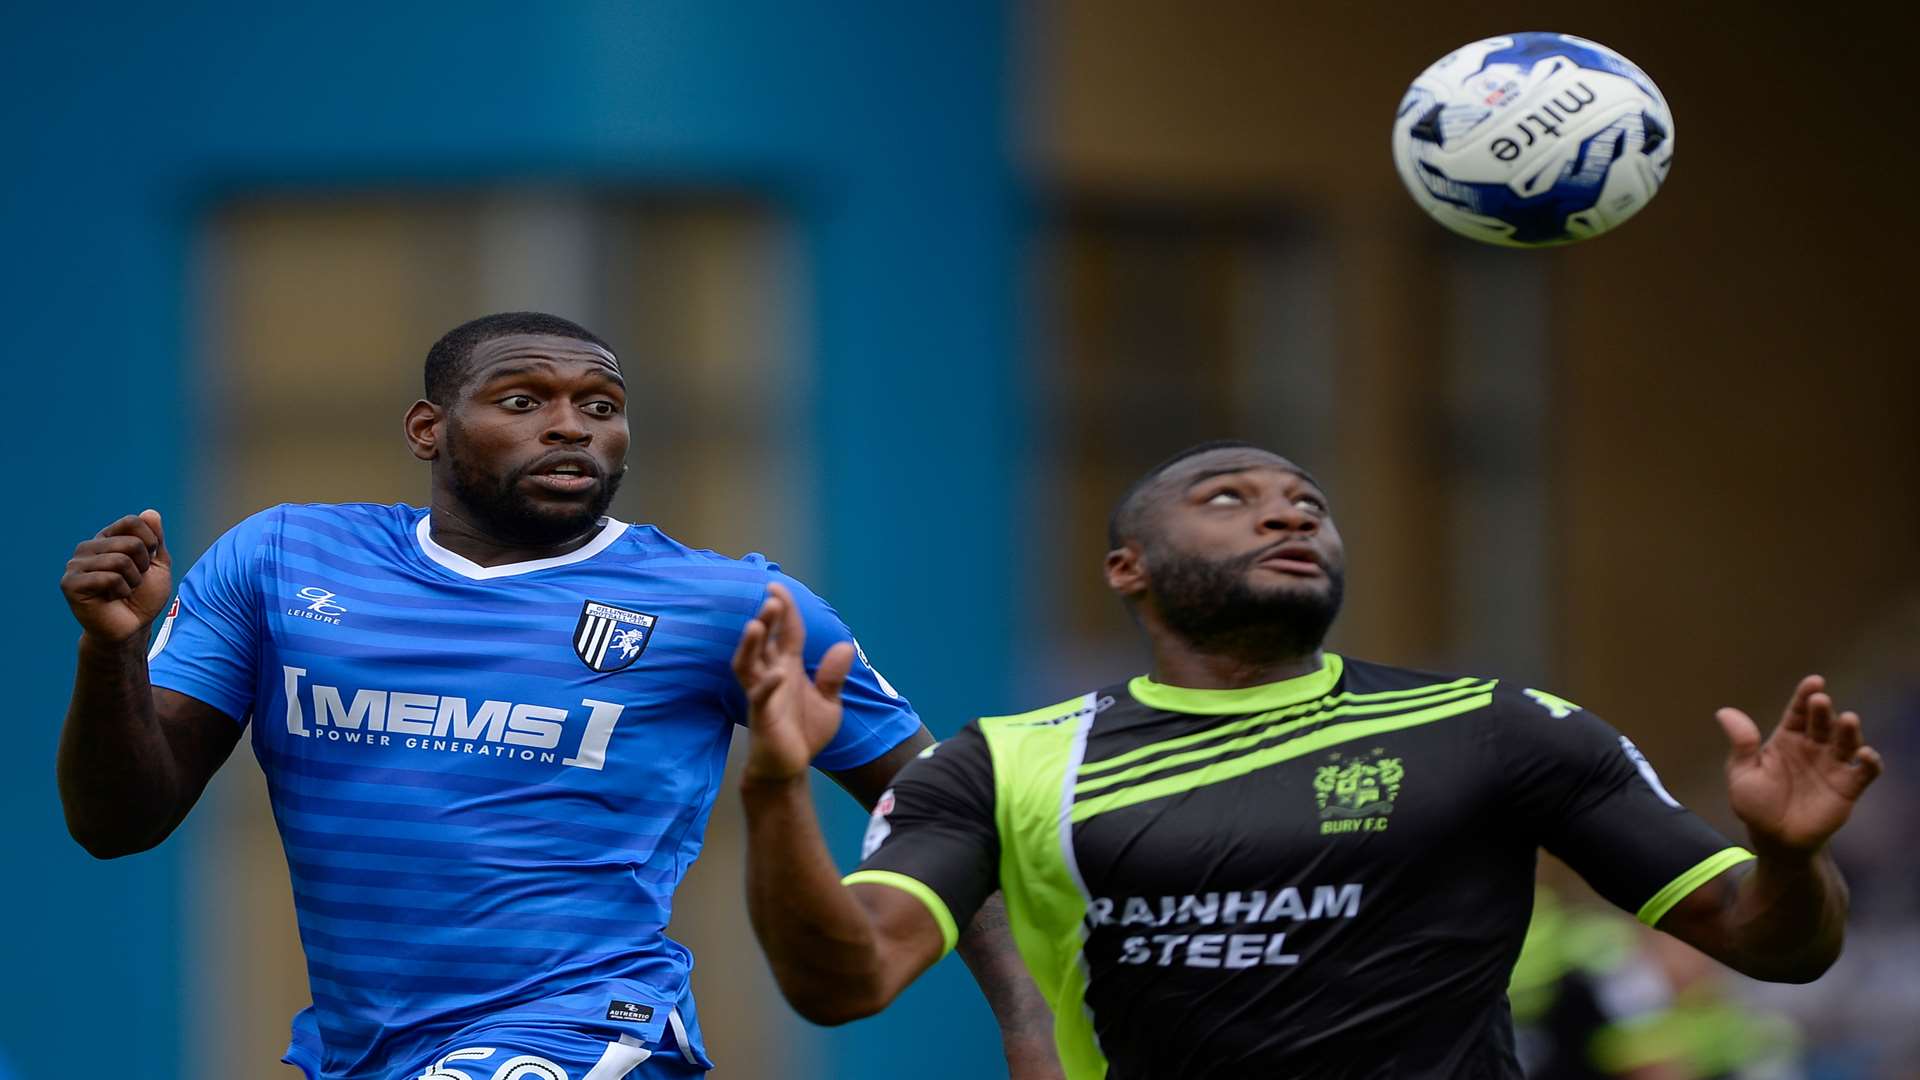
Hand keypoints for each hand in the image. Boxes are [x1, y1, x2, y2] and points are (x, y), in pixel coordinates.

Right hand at [61, 510, 171, 646]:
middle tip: (134, 582)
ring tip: (123, 591)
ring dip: (132, 581)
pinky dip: (120, 590)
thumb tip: (150, 513)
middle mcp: (88, 547)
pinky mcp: (70, 583)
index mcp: (106, 538)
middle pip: (130, 542)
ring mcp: (75, 564)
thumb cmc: (143, 597)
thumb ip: (155, 539)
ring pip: (120, 560)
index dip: (150, 543)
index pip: (132, 521)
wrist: (132, 627)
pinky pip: (108, 577)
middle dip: (143, 567)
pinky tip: (111, 598)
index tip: (148, 562)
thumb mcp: (158, 565)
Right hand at [731, 582, 854, 785]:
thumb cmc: (803, 733)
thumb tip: (844, 647)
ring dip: (752, 645)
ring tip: (756, 624)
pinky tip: (778, 675)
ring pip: (749, 663)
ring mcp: (762, 694)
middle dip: (767, 619)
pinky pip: (761, 697)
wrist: (788, 768)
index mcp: (788, 667)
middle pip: (765, 641)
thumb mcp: (828, 703)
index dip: (785, 610)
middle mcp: (772, 675)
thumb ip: (833, 676)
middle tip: (771, 597)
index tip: (777, 587)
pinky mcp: (761, 716)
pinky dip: (768, 685)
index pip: (787, 632)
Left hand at [1716, 675, 1882, 856]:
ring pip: (1846, 741)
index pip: (1798, 712)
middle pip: (1822, 723)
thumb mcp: (1742, 774)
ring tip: (1848, 720)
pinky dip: (1871, 762)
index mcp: (1786, 739)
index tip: (1813, 682)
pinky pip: (1865, 771)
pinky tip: (1866, 756)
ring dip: (1849, 730)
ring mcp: (1832, 765)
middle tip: (1821, 700)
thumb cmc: (1757, 805)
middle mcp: (1812, 747)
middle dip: (1823, 710)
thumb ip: (1741, 745)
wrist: (1776, 839)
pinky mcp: (1848, 787)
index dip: (1805, 695)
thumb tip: (1724, 712)